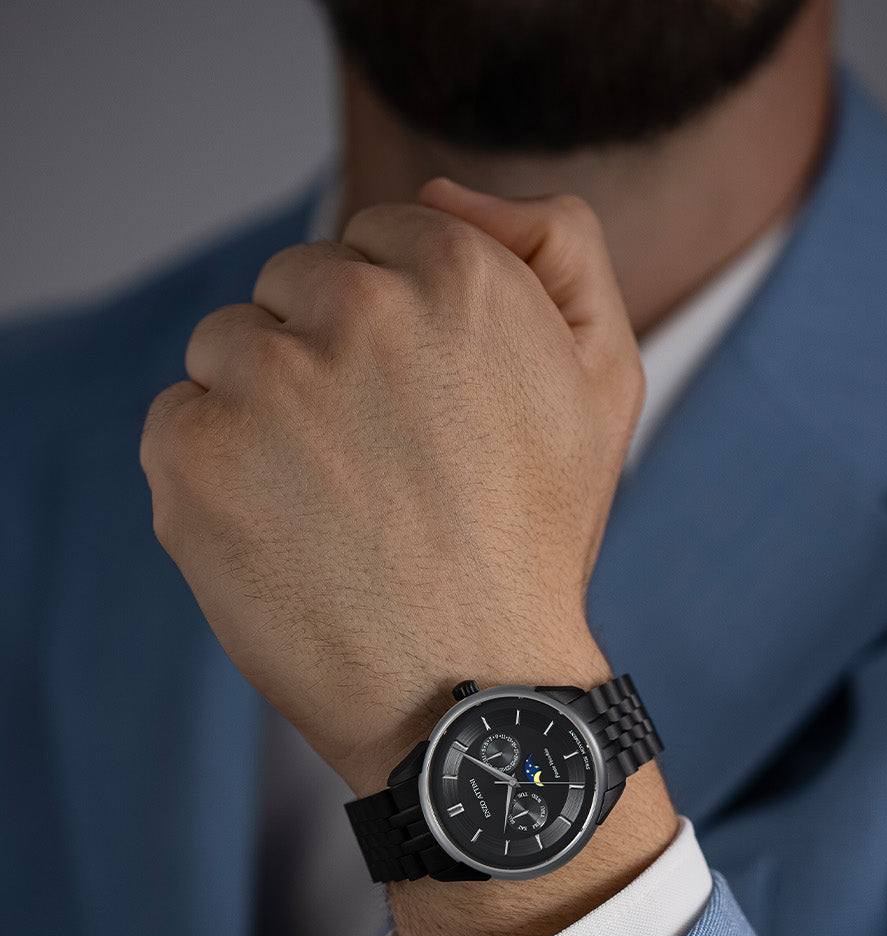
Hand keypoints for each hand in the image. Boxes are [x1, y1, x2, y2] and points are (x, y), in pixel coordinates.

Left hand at [140, 179, 644, 794]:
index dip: (395, 326)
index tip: (419, 409)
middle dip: (326, 357)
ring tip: (331, 505)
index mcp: (456, 273)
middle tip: (380, 467)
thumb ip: (553, 243)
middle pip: (294, 284)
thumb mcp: (604, 377)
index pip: (374, 238)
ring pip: (228, 346)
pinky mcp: (194, 457)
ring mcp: (266, 384)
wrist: (470, 691)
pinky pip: (178, 420)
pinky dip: (214, 473)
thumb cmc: (534, 542)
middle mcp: (357, 310)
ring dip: (263, 409)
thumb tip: (437, 189)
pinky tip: (280, 533)